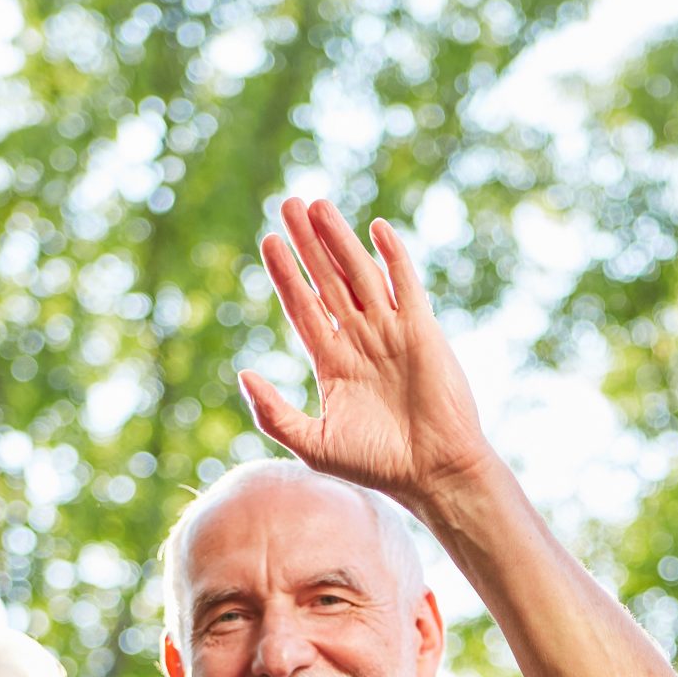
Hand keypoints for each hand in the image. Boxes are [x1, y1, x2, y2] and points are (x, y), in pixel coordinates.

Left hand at [240, 199, 496, 509]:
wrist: (434, 473)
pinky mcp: (422, 330)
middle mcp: (360, 340)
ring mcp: (391, 332)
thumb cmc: (377, 466)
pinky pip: (405, 285)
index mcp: (333, 363)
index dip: (286, 274)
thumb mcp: (313, 444)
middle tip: (288, 204)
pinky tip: (377, 229)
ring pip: (360, 274)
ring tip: (317, 205)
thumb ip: (274, 412)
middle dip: (308, 244)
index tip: (269, 241)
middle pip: (327, 280)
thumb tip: (243, 374)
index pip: (303, 307)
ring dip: (339, 240)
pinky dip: (393, 256)